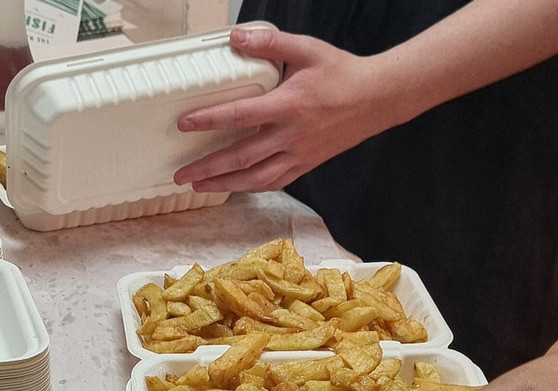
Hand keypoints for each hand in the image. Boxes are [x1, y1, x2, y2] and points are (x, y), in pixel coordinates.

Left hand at [173, 27, 385, 192]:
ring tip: (200, 185)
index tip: (184, 124)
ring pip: (257, 178)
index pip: (240, 116)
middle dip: (209, 168)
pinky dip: (251, 187)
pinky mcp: (307, 164)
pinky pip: (275, 182)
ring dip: (225, 185)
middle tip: (181, 173)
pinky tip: (235, 186)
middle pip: (242, 158)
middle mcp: (292, 136)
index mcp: (289, 106)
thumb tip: (235, 37)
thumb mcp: (307, 49)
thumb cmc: (342, 74)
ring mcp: (300, 154)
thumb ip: (269, 43)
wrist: (376, 99)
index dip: (209, 120)